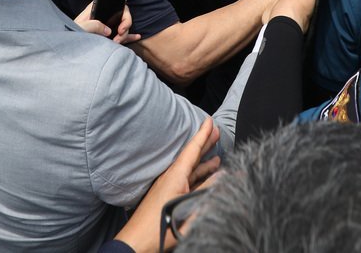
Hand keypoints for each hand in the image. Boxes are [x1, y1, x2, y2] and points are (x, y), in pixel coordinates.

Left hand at [74, 0, 141, 44]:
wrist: (70, 44)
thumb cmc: (72, 33)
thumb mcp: (81, 27)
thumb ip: (94, 25)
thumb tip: (108, 30)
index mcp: (97, 7)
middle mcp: (105, 14)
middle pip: (123, 13)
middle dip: (126, 22)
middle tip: (120, 31)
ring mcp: (108, 25)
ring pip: (124, 25)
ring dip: (125, 33)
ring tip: (117, 41)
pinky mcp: (110, 35)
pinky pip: (124, 34)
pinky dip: (130, 36)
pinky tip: (136, 36)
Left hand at [114, 116, 220, 252]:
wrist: (137, 243)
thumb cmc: (159, 227)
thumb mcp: (188, 208)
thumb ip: (206, 191)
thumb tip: (223, 176)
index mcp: (175, 177)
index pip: (192, 150)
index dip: (202, 135)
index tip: (209, 120)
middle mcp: (171, 178)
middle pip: (191, 158)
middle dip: (204, 145)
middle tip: (216, 132)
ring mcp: (169, 188)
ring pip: (190, 171)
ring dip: (203, 163)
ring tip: (217, 157)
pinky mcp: (168, 198)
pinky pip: (187, 182)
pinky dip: (198, 177)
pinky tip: (205, 179)